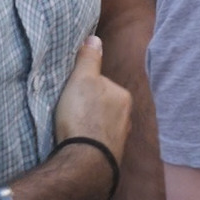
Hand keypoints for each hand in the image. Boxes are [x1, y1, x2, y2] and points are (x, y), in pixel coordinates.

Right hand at [53, 35, 131, 160]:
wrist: (86, 160)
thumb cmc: (83, 116)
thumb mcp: (81, 80)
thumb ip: (89, 59)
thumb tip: (95, 39)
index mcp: (123, 96)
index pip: (102, 83)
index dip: (84, 86)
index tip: (72, 94)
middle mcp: (128, 117)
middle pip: (104, 104)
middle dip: (90, 107)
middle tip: (70, 111)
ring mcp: (121, 138)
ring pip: (103, 124)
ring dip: (90, 125)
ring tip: (73, 129)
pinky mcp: (112, 156)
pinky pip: (100, 141)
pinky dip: (90, 141)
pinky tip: (78, 143)